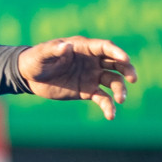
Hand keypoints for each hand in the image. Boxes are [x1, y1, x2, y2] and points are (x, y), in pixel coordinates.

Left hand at [18, 36, 137, 119]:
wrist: (29, 77)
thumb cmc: (35, 59)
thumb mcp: (41, 54)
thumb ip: (53, 50)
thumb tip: (66, 46)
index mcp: (83, 48)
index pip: (105, 47)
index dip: (117, 52)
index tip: (126, 59)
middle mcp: (92, 61)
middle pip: (116, 63)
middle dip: (127, 69)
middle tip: (132, 79)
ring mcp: (92, 76)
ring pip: (113, 81)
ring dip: (120, 90)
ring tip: (120, 100)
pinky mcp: (88, 91)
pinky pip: (103, 98)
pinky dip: (109, 106)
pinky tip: (111, 116)